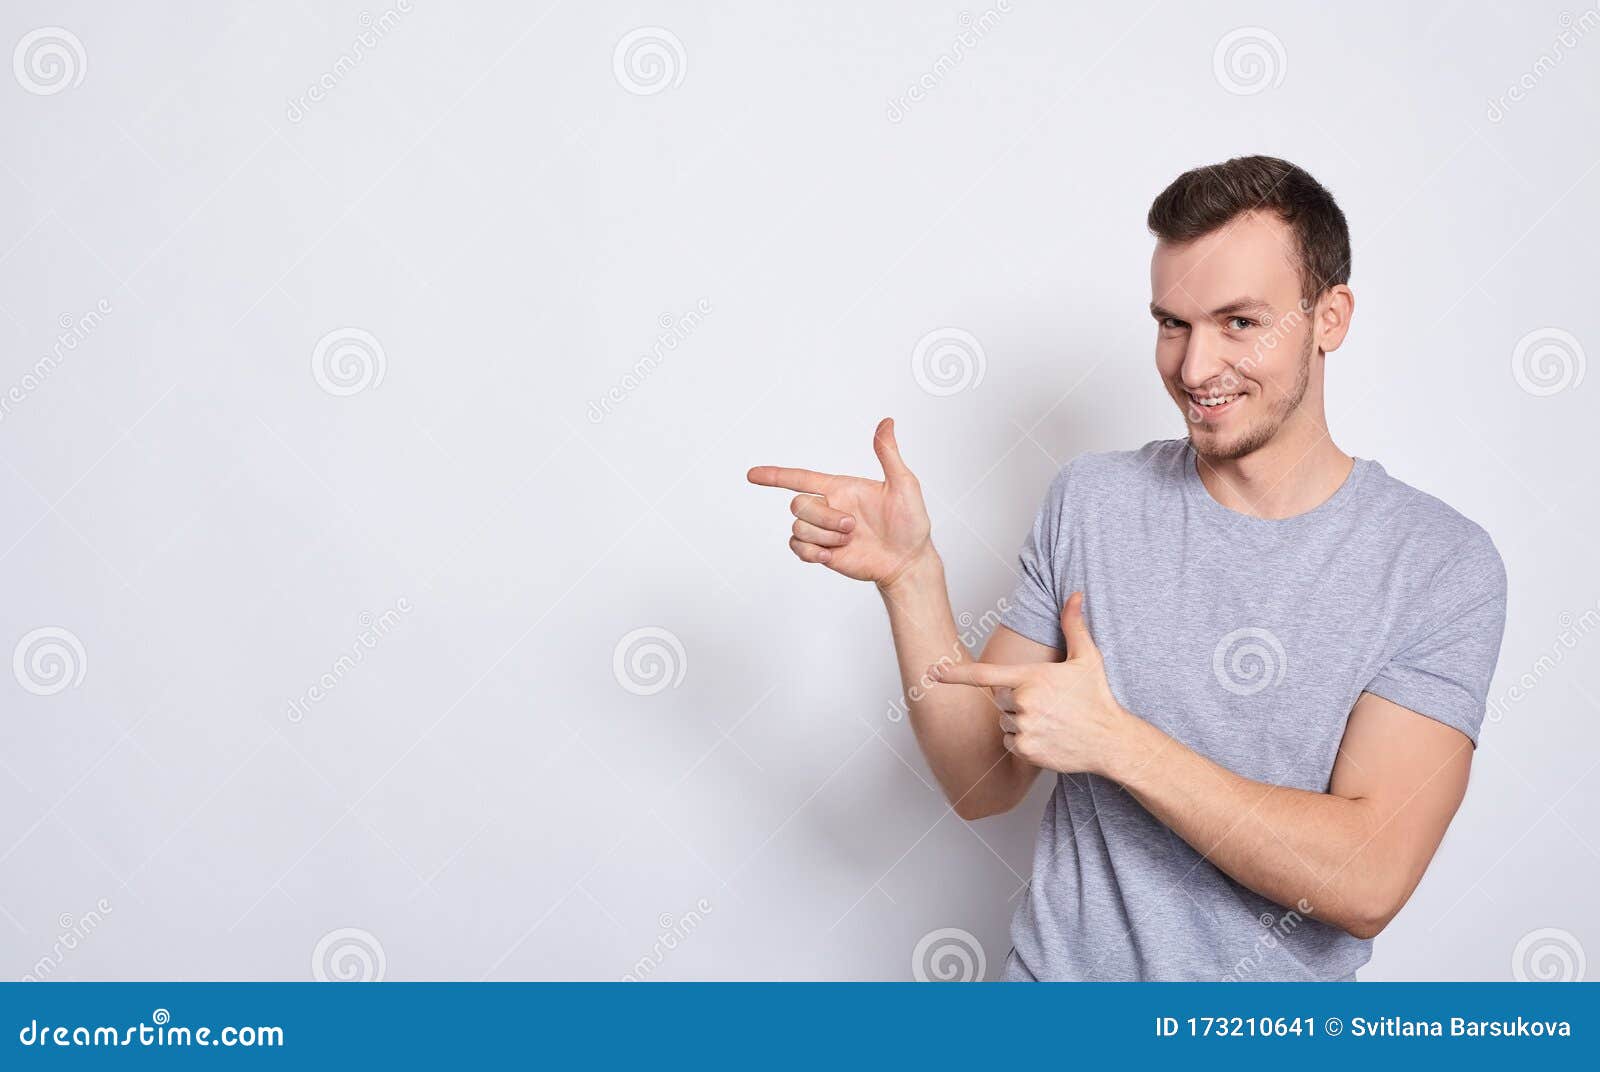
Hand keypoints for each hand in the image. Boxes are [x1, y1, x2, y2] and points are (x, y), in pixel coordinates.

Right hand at [747, 418, 933, 587]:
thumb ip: (888, 454)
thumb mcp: (904, 485)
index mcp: (841, 488)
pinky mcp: (822, 552)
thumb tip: (886, 423)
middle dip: (824, 517)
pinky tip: (830, 555)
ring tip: (849, 541)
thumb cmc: (911, 524)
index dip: (775, 475)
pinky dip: (811, 552)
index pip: (801, 478)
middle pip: (799, 504)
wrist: (908, 562)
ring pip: (798, 527)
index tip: (753, 474)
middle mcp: (828, 507)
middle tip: (852, 527)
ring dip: (824, 536)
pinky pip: (797, 547)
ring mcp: (824, 531)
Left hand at [928, 593, 1132, 775]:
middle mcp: (1024, 703)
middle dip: (1016, 699)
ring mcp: (1024, 728)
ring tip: (1049, 720)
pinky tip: (1047, 736)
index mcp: (1031, 678)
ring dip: (1019, 721)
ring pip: (1003, 722)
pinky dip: (1022, 741)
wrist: (1111, 740)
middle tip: (1047, 702)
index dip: (955, 674)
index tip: (932, 672)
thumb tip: (1075, 595)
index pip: (984, 675)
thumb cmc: (1097, 698)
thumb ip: (1074, 625)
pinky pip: (1009, 742)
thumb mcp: (1087, 658)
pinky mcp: (1026, 751)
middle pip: (999, 699)